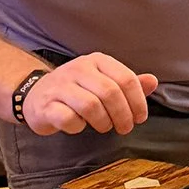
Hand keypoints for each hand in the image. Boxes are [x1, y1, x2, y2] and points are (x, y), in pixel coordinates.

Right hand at [21, 53, 157, 136]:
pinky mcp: (46, 105)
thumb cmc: (77, 91)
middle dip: (123, 115)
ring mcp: (60, 86)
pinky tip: (79, 126)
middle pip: (110, 93)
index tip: (140, 118)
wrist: (36, 95)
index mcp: (97, 61)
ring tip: (104, 127)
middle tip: (125, 128)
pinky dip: (78, 127)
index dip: (138, 102)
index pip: (126, 78)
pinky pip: (68, 119)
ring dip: (103, 122)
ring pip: (91, 106)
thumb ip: (128, 83)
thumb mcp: (104, 82)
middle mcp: (78, 69)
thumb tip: (153, 81)